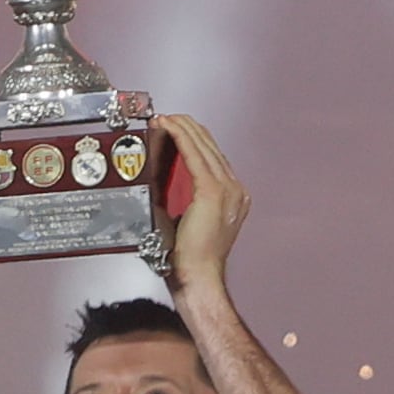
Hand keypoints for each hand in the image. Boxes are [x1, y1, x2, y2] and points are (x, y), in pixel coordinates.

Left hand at [158, 114, 249, 290]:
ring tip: (164, 118)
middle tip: (165, 117)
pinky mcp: (213, 192)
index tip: (172, 127)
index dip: (193, 137)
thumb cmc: (190, 256)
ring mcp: (228, 190)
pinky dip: (180, 138)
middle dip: (186, 127)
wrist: (198, 275)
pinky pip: (195, 156)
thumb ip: (180, 195)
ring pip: (204, 146)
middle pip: (211, 146)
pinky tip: (168, 127)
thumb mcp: (186, 217)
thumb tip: (158, 175)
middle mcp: (236, 190)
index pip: (214, 157)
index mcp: (234, 197)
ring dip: (182, 128)